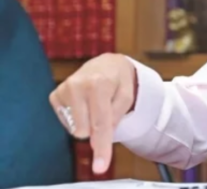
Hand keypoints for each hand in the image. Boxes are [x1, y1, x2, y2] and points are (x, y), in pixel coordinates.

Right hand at [49, 53, 136, 175]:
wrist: (106, 64)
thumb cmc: (118, 81)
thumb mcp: (127, 95)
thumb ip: (115, 117)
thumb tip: (98, 139)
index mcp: (99, 84)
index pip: (101, 123)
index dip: (102, 147)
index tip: (100, 166)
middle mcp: (77, 85)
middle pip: (85, 130)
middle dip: (97, 128)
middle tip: (105, 109)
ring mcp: (63, 90)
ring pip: (75, 128)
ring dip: (88, 121)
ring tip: (95, 103)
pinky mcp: (55, 96)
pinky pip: (66, 122)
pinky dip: (78, 117)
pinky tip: (84, 102)